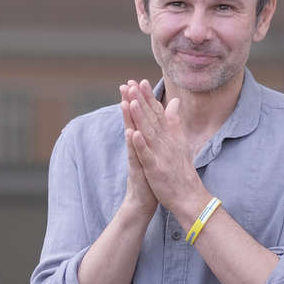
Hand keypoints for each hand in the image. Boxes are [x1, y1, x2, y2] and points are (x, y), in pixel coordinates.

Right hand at [120, 81, 157, 216]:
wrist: (144, 201)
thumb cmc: (151, 176)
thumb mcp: (155, 153)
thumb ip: (156, 136)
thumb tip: (158, 122)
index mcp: (143, 141)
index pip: (141, 117)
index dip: (139, 99)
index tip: (136, 81)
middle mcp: (137, 147)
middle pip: (132, 121)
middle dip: (129, 102)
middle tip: (125, 84)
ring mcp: (136, 157)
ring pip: (131, 134)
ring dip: (128, 118)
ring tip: (126, 102)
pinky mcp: (138, 169)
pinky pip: (135, 155)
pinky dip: (133, 143)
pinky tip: (131, 132)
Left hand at [127, 80, 209, 222]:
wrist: (189, 197)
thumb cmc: (182, 170)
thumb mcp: (180, 142)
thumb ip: (174, 121)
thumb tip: (173, 101)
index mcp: (170, 135)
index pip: (158, 113)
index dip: (148, 97)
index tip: (140, 82)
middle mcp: (166, 142)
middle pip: (151, 118)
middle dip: (141, 101)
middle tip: (132, 84)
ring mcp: (161, 155)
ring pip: (148, 133)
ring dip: (139, 117)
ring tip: (130, 101)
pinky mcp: (156, 169)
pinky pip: (146, 155)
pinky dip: (140, 144)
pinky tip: (133, 133)